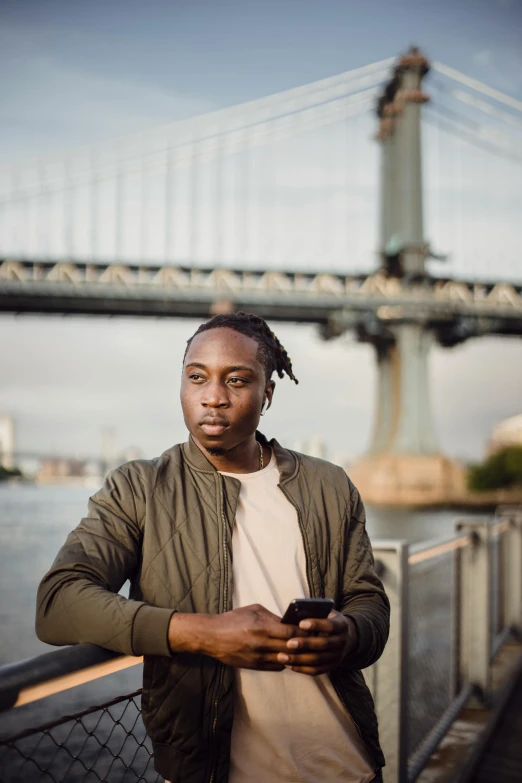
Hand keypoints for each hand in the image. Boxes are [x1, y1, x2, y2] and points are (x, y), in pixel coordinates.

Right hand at [168, 604, 303, 670]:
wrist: (213, 637)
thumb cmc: (234, 619)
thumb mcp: (254, 610)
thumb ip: (273, 617)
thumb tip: (290, 622)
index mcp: (261, 627)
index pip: (290, 633)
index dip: (303, 633)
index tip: (312, 630)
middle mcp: (261, 644)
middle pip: (290, 648)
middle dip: (304, 645)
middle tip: (314, 641)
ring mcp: (258, 657)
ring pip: (285, 660)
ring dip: (296, 656)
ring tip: (304, 650)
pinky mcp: (255, 666)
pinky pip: (276, 666)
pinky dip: (285, 661)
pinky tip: (289, 656)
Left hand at [276, 611, 357, 675]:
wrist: (346, 638)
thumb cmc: (329, 621)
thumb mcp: (326, 613)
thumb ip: (314, 613)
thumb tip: (296, 612)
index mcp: (341, 625)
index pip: (330, 625)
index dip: (316, 624)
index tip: (300, 623)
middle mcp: (342, 642)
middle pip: (323, 644)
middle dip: (305, 644)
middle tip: (288, 643)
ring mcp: (337, 656)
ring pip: (317, 660)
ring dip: (299, 659)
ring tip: (282, 656)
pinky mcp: (331, 667)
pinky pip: (315, 670)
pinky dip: (301, 669)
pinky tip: (288, 664)